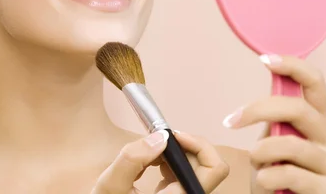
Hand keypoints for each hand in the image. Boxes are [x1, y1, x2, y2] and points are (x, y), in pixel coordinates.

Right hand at [92, 130, 228, 193]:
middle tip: (158, 139)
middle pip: (205, 164)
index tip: (175, 136)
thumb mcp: (111, 185)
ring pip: (195, 166)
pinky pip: (184, 172)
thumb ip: (132, 160)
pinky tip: (151, 163)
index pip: (214, 170)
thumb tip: (160, 137)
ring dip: (175, 153)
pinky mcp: (177, 193)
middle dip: (183, 146)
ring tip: (149, 154)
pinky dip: (170, 161)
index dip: (200, 146)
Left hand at [222, 55, 325, 193]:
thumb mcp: (275, 138)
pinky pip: (293, 175)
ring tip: (254, 160)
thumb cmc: (279, 174)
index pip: (316, 83)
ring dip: (263, 151)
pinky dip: (269, 176)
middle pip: (300, 109)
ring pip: (294, 145)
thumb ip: (277, 115)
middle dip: (261, 110)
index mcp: (320, 121)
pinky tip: (265, 180)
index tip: (265, 59)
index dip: (293, 66)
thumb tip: (268, 72)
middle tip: (233, 120)